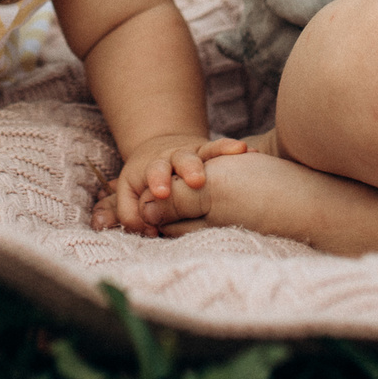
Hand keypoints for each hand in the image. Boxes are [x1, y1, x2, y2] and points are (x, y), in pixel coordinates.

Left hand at [94, 135, 247, 233]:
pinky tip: (248, 151)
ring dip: (219, 150)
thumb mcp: (129, 192)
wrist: (161, 148)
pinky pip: (224, 149)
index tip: (162, 191)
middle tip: (197, 179)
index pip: (155, 172)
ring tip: (237, 152)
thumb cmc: (145, 180)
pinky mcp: (212, 154)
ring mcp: (196, 155)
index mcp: (154, 168)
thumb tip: (143, 230)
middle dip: (189, 167)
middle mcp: (175, 158)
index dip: (158, 181)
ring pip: (207, 151)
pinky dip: (232, 149)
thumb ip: (130, 212)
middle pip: (183, 159)